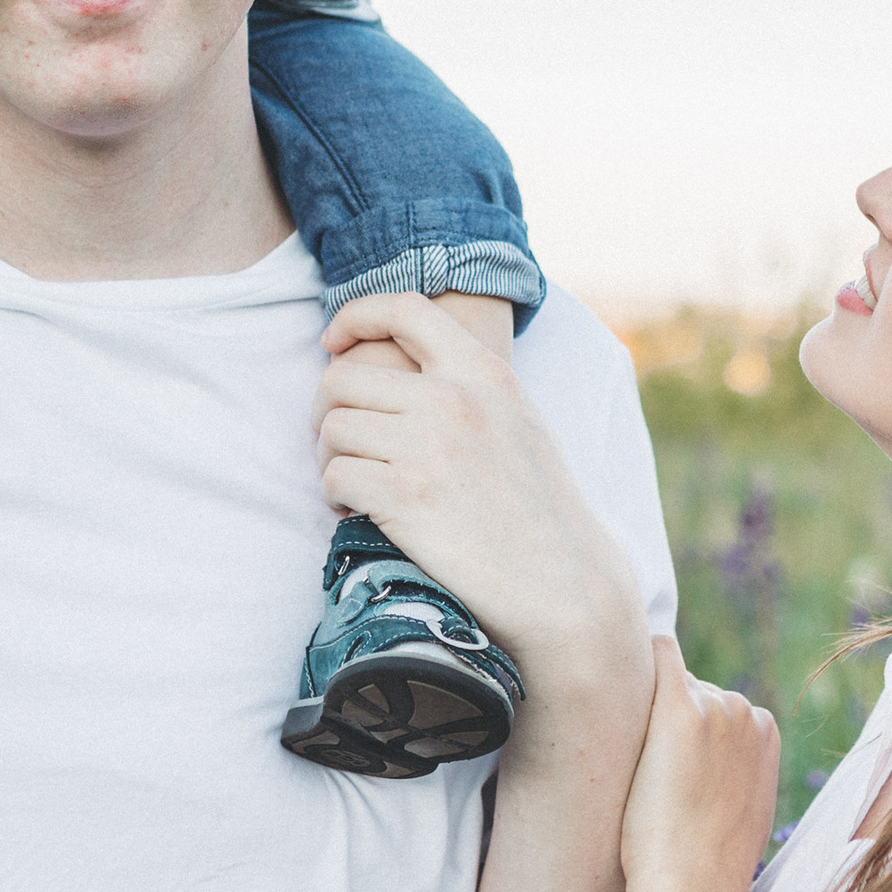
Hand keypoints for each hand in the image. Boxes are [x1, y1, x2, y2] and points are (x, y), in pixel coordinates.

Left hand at [314, 292, 648, 697]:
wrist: (564, 582)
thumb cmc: (541, 508)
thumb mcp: (519, 420)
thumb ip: (470, 386)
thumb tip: (398, 367)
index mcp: (484, 372)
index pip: (403, 309)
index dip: (355, 317)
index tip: (334, 344)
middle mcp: (453, 400)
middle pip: (343, 378)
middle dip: (327, 410)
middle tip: (340, 442)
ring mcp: (427, 448)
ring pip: (332, 429)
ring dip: (331, 459)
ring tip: (356, 484)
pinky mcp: (403, 499)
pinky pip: (334, 477)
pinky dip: (336, 497)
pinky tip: (359, 513)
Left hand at [622, 640, 781, 891]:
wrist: (694, 880)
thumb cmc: (710, 860)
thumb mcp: (745, 807)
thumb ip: (737, 771)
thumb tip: (713, 766)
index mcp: (765, 731)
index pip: (719, 705)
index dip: (691, 732)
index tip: (675, 766)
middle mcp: (744, 711)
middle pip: (693, 689)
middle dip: (671, 719)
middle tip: (654, 772)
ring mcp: (714, 707)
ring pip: (668, 683)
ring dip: (650, 709)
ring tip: (639, 762)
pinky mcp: (679, 709)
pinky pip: (661, 653)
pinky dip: (642, 658)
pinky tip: (614, 664)